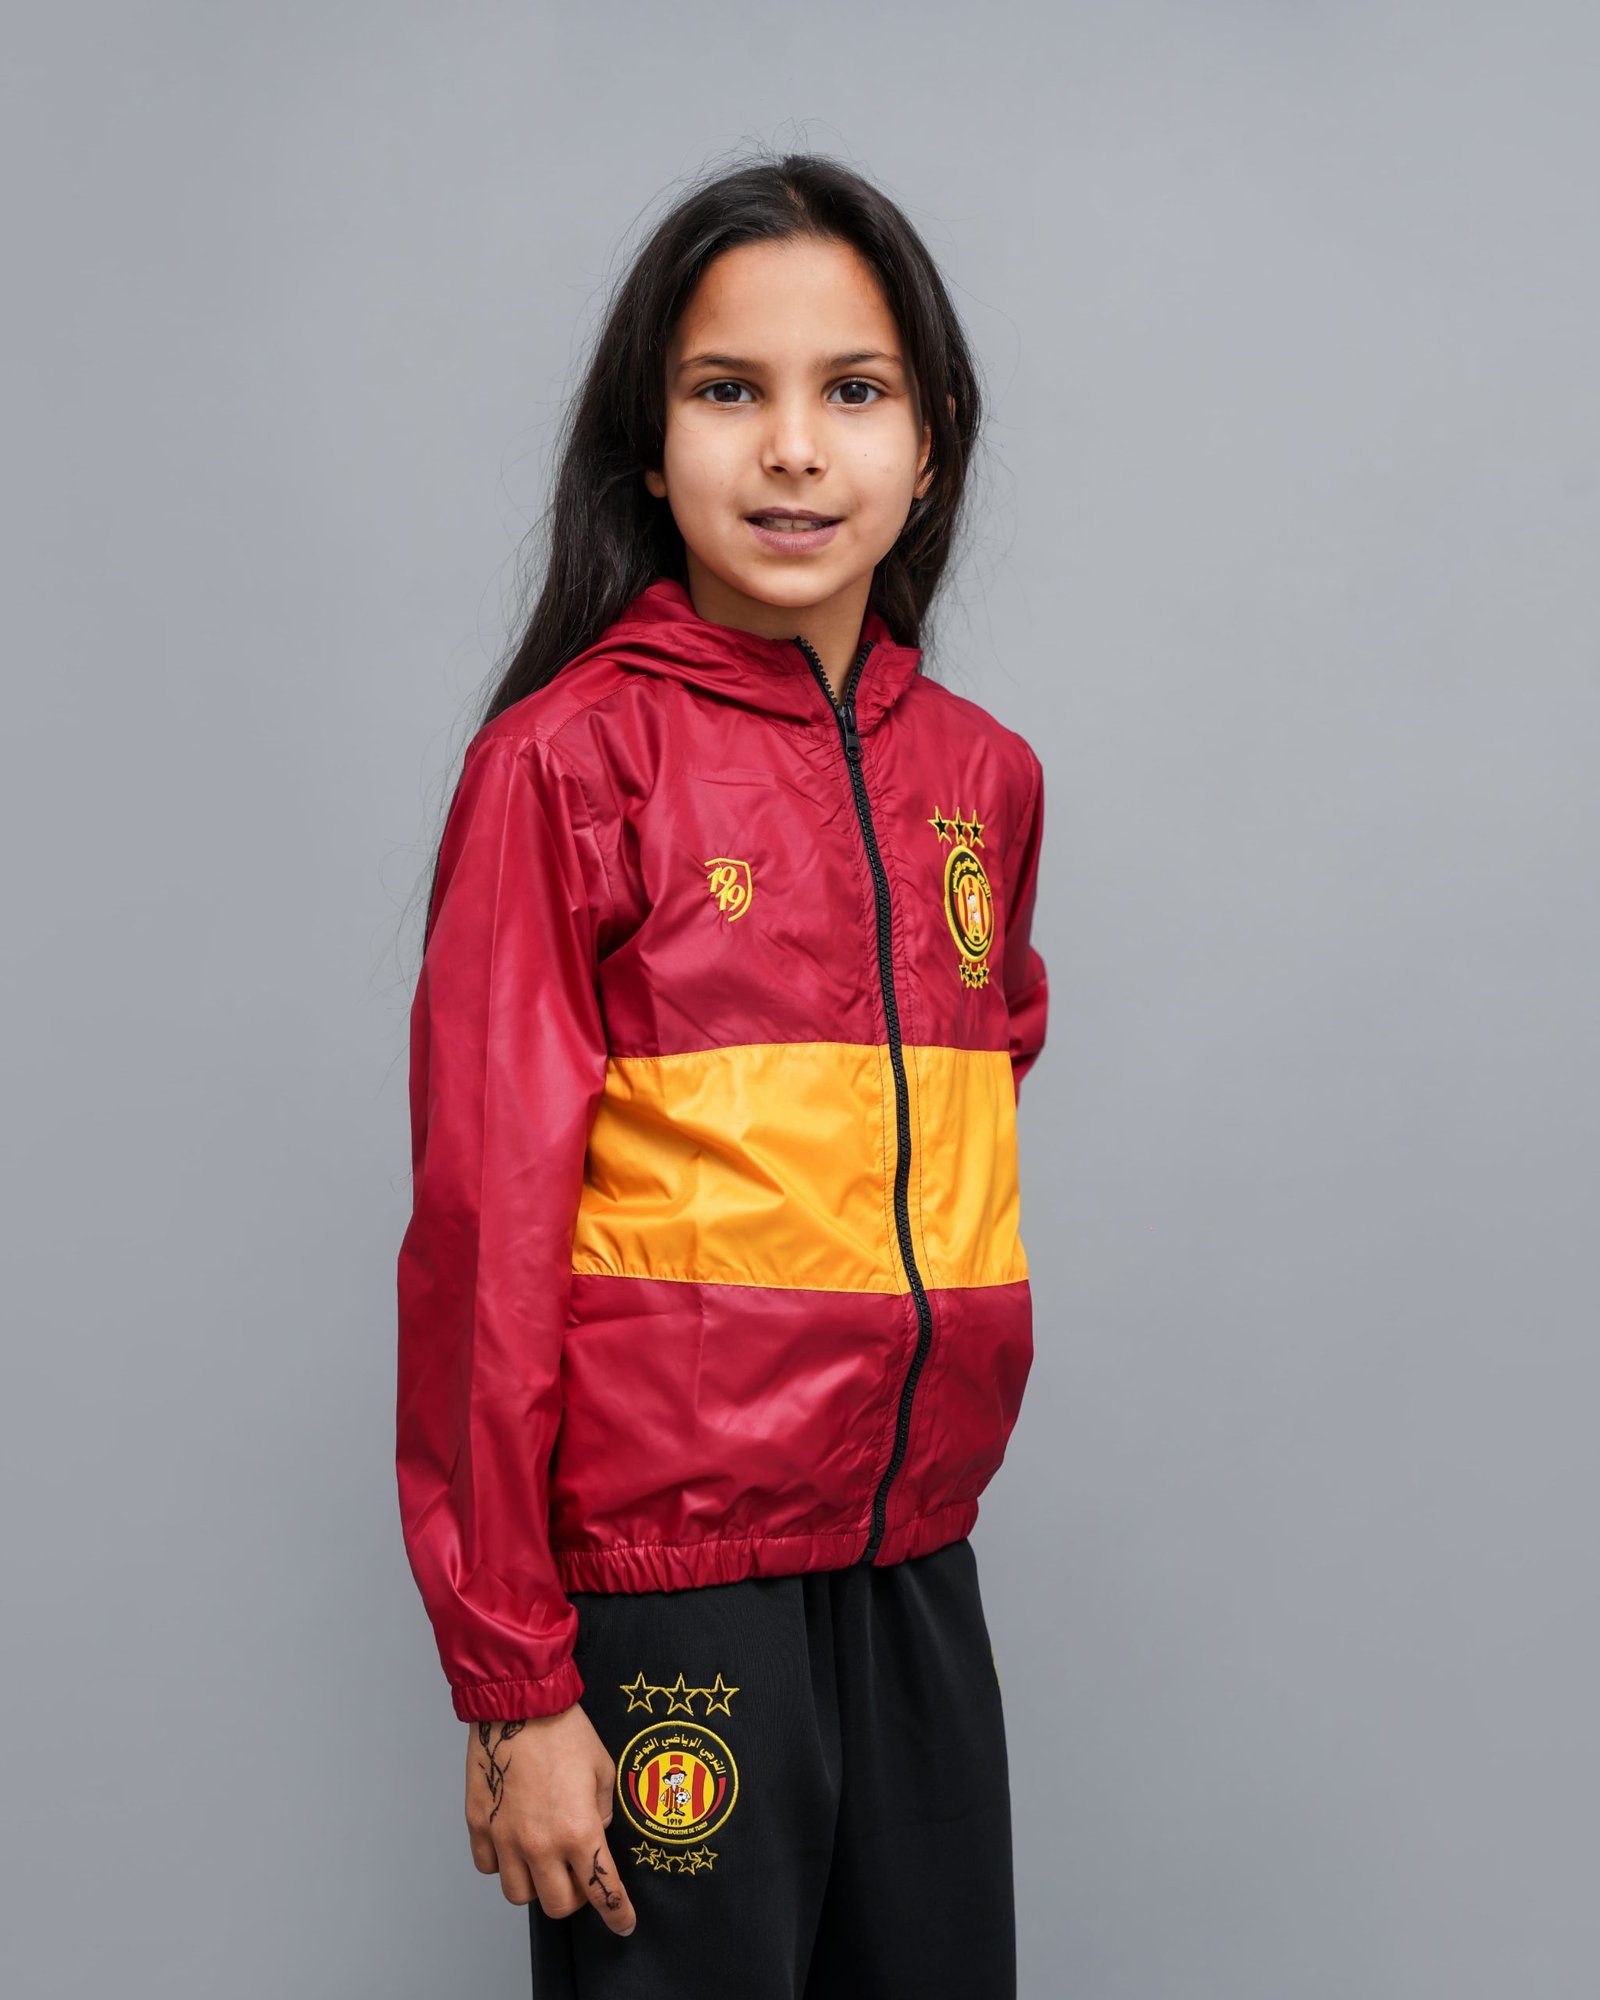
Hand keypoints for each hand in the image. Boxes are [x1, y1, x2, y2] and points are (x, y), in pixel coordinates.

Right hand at [464, 1703, 637, 1936]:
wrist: (520, 1702)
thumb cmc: (565, 1730)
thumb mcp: (603, 1770)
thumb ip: (603, 1812)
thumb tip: (594, 1832)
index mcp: (579, 1831)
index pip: (602, 1891)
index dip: (616, 1914)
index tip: (623, 1924)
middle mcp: (541, 1845)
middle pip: (558, 1906)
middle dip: (574, 1896)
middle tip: (578, 1874)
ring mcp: (505, 1838)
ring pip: (519, 1895)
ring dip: (536, 1884)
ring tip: (543, 1858)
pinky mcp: (479, 1826)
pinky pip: (488, 1867)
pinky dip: (502, 1863)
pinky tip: (513, 1841)